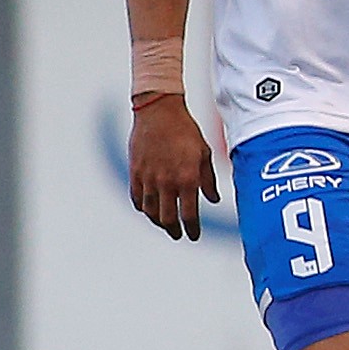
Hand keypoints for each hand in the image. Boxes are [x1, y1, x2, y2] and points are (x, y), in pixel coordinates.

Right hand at [128, 93, 217, 240]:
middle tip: (179, 234)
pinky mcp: (135, 174)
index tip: (194, 236)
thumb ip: (208, 180)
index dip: (192, 228)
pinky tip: (150, 209)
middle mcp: (167, 182)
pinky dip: (143, 208)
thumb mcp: (204, 153)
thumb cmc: (186, 131)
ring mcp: (148, 179)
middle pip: (168, 219)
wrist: (159, 113)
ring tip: (165, 224)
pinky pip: (137, 199)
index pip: (189, 214)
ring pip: (150, 212)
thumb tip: (214, 200)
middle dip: (174, 230)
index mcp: (187, 178)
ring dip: (158, 222)